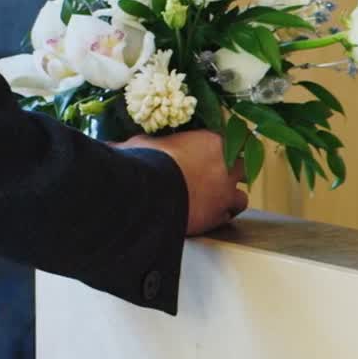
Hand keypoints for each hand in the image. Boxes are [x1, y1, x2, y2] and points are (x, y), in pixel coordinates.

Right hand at [113, 129, 248, 234]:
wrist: (151, 195)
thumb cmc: (147, 163)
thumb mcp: (142, 145)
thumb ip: (141, 144)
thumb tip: (113, 145)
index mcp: (211, 141)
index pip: (231, 139)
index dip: (221, 149)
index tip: (212, 154)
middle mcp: (225, 165)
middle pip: (243, 166)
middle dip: (232, 173)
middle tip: (217, 178)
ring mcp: (225, 191)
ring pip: (241, 196)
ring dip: (230, 199)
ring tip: (215, 203)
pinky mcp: (219, 215)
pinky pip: (228, 217)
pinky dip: (220, 218)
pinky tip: (208, 219)